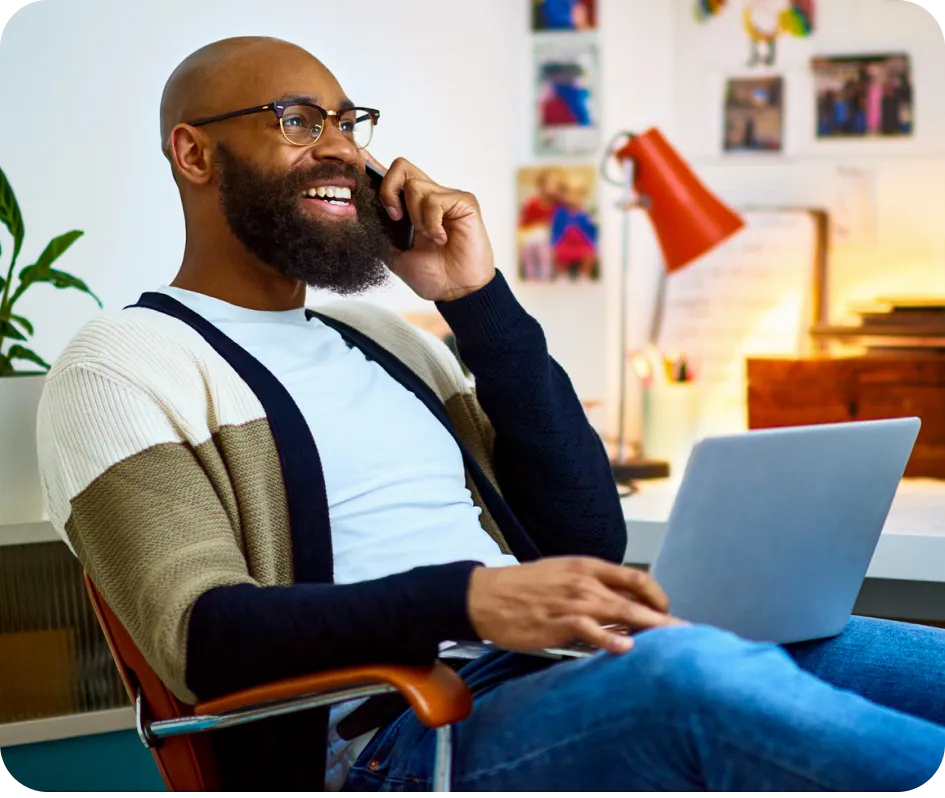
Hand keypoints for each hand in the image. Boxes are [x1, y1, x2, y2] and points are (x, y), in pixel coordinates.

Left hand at [365, 153, 495, 302]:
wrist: (456, 292)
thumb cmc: (432, 275)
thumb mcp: (394, 255)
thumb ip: (380, 233)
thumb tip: (358, 214)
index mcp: (412, 206)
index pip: (392, 176)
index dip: (375, 174)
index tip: (365, 189)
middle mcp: (429, 197)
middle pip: (401, 166)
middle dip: (388, 191)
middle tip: (395, 218)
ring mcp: (447, 197)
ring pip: (415, 186)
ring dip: (415, 217)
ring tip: (428, 238)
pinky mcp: (464, 202)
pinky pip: (435, 200)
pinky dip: (432, 223)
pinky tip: (441, 239)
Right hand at [467, 557, 682, 654]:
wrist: (485, 595)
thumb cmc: (523, 588)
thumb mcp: (561, 576)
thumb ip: (591, 587)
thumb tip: (621, 605)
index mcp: (586, 566)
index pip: (635, 577)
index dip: (658, 595)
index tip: (668, 612)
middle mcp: (584, 581)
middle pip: (635, 598)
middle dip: (664, 617)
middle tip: (688, 633)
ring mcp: (572, 601)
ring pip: (621, 613)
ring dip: (649, 628)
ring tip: (672, 643)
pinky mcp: (558, 622)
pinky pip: (591, 630)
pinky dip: (610, 638)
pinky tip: (626, 648)